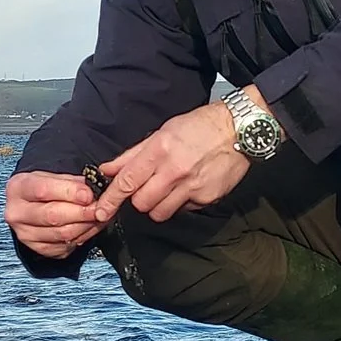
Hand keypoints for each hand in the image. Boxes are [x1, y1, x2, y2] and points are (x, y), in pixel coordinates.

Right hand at [5, 169, 106, 258]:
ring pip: (62, 233)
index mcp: (18, 188)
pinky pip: (65, 246)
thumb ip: (71, 182)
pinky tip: (89, 226)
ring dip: (86, 226)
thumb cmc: (44, 188)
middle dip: (81, 212)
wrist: (33, 204)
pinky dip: (83, 236)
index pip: (43, 191)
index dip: (69, 193)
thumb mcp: (53, 176)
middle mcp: (17, 213)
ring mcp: (25, 234)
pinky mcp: (38, 248)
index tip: (88, 194)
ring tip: (98, 216)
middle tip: (99, 208)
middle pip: (53, 216)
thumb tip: (90, 192)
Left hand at [93, 94, 256, 226]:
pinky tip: (188, 187)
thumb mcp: (162, 133)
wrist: (239, 130)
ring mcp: (191, 187)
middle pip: (141, 203)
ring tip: (167, 190)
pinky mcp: (206, 198)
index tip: (101, 211)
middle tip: (147, 188)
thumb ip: (133, 155)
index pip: (127, 182)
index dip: (110, 199)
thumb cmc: (199, 127)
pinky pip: (183, 210)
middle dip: (139, 200)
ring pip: (160, 213)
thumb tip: (107, 170)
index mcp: (159, 150)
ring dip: (157, 205)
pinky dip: (180, 203)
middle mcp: (173, 171)